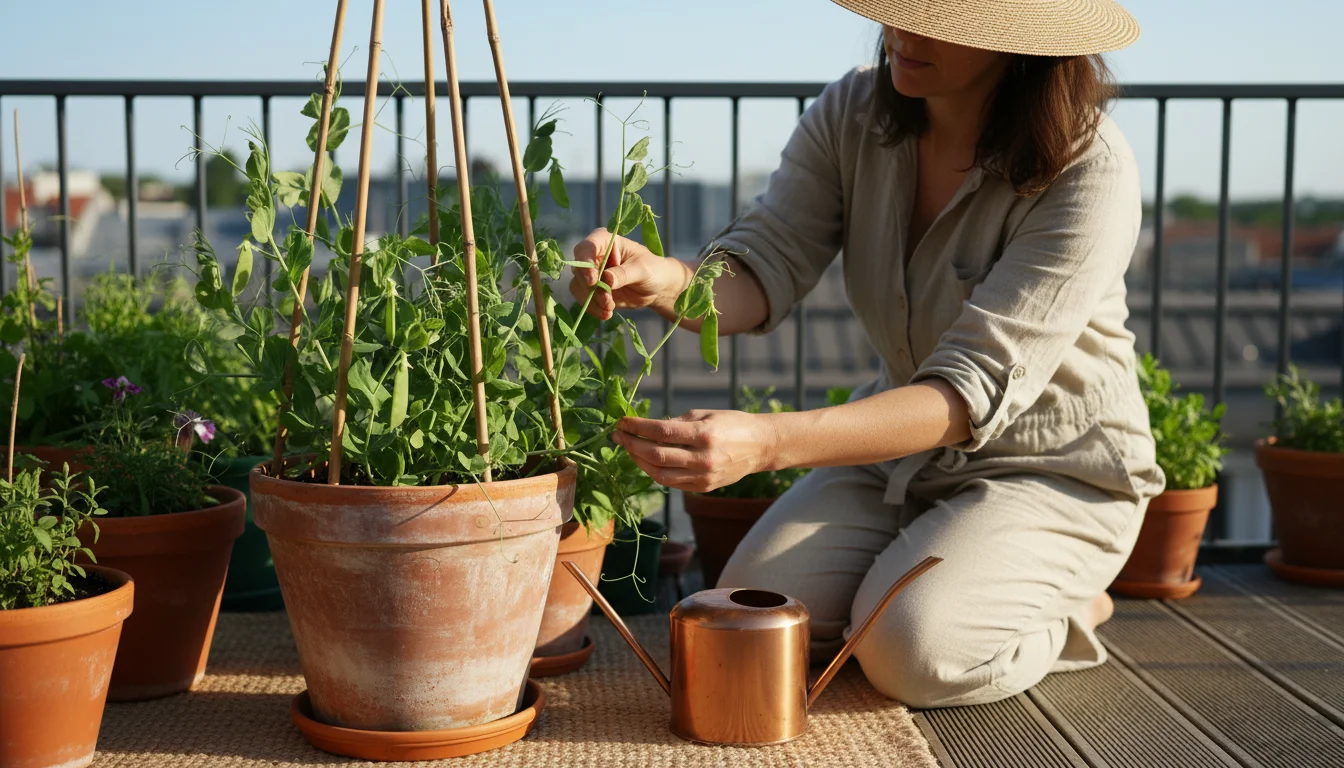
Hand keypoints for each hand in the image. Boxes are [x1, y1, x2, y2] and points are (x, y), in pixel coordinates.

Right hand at [567, 229, 690, 319]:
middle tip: (607, 300)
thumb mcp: (642, 269)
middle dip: (591, 287)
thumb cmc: (652, 269)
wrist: (656, 286)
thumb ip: (624, 273)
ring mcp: (591, 273)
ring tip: (610, 307)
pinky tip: (607, 313)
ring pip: (578, 285)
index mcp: (605, 241)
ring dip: (592, 300)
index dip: (585, 263)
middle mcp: (594, 255)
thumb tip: (606, 279)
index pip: (586, 247)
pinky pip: (583, 299)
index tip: (593, 280)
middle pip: (579, 269)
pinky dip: (593, 308)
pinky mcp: (592, 289)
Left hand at [611, 410, 780, 492]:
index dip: (637, 427)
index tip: (622, 421)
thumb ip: (676, 423)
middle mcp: (703, 458)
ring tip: (628, 448)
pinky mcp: (703, 488)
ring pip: (659, 474)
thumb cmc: (732, 424)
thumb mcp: (705, 414)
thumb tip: (647, 428)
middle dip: (631, 445)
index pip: (661, 432)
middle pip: (656, 455)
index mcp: (704, 434)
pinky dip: (654, 471)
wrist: (760, 447)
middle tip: (618, 435)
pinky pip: (671, 483)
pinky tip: (645, 460)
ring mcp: (703, 477)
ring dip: (638, 461)